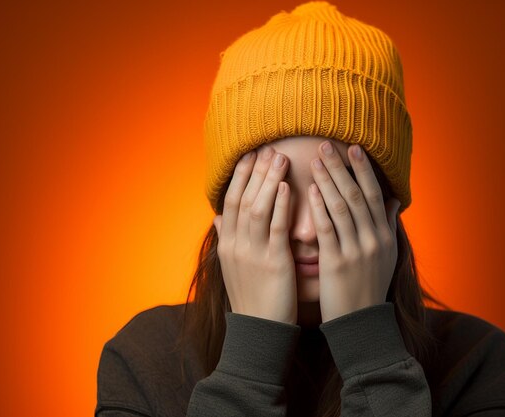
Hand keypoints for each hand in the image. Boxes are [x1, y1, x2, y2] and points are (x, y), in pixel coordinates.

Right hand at [213, 147, 297, 324]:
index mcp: (228, 244)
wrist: (258, 331)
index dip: (240, 177)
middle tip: (268, 147)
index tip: (249, 155)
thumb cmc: (251, 297)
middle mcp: (236, 244)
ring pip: (257, 208)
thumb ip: (226, 238)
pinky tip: (286, 187)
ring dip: (268, 181)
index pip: (230, 201)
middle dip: (255, 172)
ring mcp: (253, 253)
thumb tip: (218, 217)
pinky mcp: (273, 262)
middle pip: (243, 199)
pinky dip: (280, 206)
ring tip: (279, 158)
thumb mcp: (231, 267)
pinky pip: (275, 228)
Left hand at [308, 141, 400, 322]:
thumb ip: (388, 225)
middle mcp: (374, 240)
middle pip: (357, 195)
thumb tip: (394, 200)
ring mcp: (356, 251)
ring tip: (315, 160)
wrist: (361, 323)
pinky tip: (310, 191)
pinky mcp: (336, 264)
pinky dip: (319, 208)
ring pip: (342, 208)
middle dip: (342, 168)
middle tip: (326, 145)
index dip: (363, 170)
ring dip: (328, 181)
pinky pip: (328, 230)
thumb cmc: (369, 286)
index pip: (375, 194)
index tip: (354, 148)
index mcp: (385, 236)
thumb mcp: (387, 256)